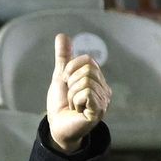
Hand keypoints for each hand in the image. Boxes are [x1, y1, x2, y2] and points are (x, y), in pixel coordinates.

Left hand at [46, 33, 111, 152]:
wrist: (56, 125)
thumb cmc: (60, 103)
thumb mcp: (60, 76)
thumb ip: (63, 57)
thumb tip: (62, 35)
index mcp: (97, 80)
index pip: (88, 60)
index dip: (71, 68)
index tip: (66, 81)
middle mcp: (104, 89)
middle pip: (87, 70)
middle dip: (71, 82)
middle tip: (70, 96)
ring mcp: (103, 101)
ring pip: (85, 82)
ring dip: (71, 94)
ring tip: (73, 105)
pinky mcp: (98, 111)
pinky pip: (86, 93)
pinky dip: (75, 100)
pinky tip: (77, 110)